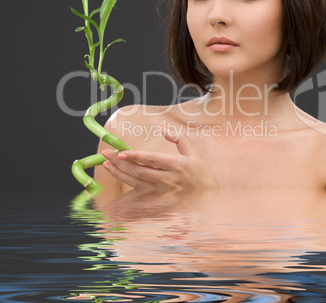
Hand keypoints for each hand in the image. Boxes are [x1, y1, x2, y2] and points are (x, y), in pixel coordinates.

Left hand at [100, 127, 218, 191]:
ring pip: (136, 184)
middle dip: (120, 162)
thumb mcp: (194, 154)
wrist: (211, 201)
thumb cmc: (201, 176)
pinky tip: (115, 193)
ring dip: (120, 175)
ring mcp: (164, 194)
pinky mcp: (161, 205)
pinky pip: (140, 201)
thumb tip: (163, 128)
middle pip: (139, 171)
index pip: (151, 159)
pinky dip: (126, 199)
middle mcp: (169, 179)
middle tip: (105, 154)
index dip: (134, 155)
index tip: (120, 152)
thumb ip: (179, 139)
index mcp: (177, 165)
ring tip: (106, 166)